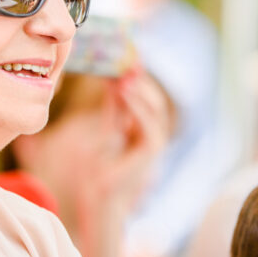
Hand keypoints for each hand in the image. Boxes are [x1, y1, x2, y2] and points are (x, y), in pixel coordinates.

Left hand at [87, 68, 171, 209]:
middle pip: (156, 100)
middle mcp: (153, 134)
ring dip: (141, 90)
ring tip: (125, 76)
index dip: (140, 79)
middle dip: (143, 80)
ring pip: (157, 109)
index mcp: (143, 130)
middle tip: (128, 62)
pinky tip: (126, 93)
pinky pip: (150, 125)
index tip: (128, 60)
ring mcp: (155, 143)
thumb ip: (114, 111)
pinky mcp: (152, 152)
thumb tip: (114, 84)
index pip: (146, 98)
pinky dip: (139, 107)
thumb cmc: (102, 169)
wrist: (101, 196)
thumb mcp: (108, 131)